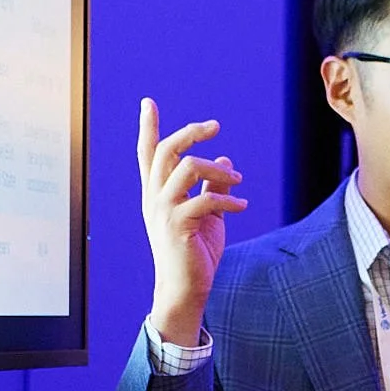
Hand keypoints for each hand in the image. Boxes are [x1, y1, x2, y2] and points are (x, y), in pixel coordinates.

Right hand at [138, 97, 247, 344]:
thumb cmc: (194, 252)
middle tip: (215, 125)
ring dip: (217, 169)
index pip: (147, 154)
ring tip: (238, 179)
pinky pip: (205, 199)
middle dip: (191, 132)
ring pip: (186, 167)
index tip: (148, 102)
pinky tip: (242, 207)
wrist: (186, 289)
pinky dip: (228, 200)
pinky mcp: (177, 225)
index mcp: (157, 193)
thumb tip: (225, 161)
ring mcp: (163, 211)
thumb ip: (212, 187)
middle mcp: (154, 198)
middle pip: (166, 150)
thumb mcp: (207, 214)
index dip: (147, 127)